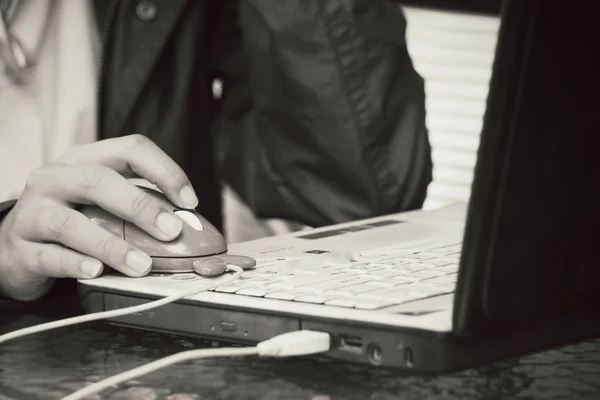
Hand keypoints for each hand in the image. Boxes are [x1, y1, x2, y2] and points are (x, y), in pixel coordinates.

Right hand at [0, 135, 198, 300]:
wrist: (14, 246)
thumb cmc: (71, 219)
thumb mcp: (102, 202)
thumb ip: (137, 207)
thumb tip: (185, 227)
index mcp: (84, 161)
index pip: (129, 149)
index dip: (164, 171)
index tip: (189, 200)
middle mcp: (55, 179)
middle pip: (98, 181)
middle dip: (140, 206)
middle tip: (171, 230)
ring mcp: (33, 212)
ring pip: (71, 223)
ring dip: (112, 245)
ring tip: (142, 265)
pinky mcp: (20, 248)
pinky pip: (49, 256)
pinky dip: (75, 264)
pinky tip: (97, 271)